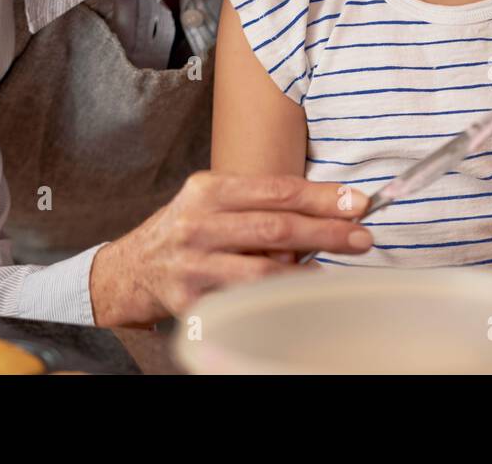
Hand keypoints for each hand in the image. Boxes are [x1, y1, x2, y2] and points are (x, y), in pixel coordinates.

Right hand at [90, 172, 372, 325]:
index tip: (357, 203)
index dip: (322, 197)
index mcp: (208, 190)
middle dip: (326, 232)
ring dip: (307, 272)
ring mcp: (192, 264)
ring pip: (262, 270)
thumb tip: (328, 211)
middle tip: (362, 237)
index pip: (277, 190)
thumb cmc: (185, 231)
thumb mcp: (213, 203)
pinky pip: (245, 302)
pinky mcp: (190, 301)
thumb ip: (260, 204)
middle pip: (276, 228)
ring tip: (336, 271)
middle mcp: (198, 223)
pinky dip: (277, 300)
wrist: (128, 271)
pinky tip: (300, 298)